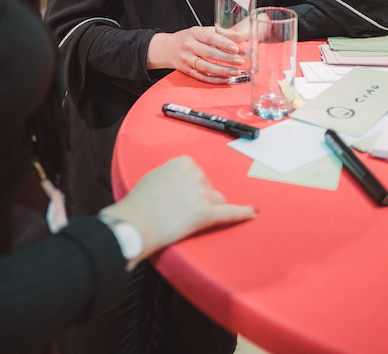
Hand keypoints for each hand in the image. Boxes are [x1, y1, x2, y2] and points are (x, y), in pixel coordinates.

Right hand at [101, 156, 256, 266]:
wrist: (133, 224)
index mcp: (183, 162)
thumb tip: (182, 183)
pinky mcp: (206, 213)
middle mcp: (195, 174)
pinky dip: (243, 213)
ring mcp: (202, 193)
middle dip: (198, 201)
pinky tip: (253, 212)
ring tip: (183, 220)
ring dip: (206, 211)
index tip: (178, 198)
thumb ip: (173, 175)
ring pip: (217, 202)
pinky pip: (230, 212)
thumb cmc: (139, 204)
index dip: (189, 190)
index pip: (198, 176)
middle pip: (209, 189)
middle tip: (175, 212)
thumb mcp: (155, 177)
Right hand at [147, 26, 246, 82]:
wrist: (167, 48)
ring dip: (223, 70)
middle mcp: (189, 46)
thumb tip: (238, 37)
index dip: (224, 43)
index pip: (210, 37)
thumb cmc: (187, 38)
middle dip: (227, 58)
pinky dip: (215, 79)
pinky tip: (226, 79)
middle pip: (209, 53)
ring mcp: (187, 59)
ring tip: (236, 71)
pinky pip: (202, 77)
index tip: (236, 48)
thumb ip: (217, 33)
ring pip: (206, 67)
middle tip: (240, 61)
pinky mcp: (187, 71)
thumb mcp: (200, 31)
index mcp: (194, 33)